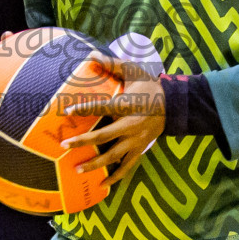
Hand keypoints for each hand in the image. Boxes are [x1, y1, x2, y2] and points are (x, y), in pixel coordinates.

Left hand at [62, 53, 164, 185]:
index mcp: (128, 105)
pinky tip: (103, 185)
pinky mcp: (140, 149)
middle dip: (84, 142)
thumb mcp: (133, 71)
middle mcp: (131, 124)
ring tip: (77, 169)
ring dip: (95, 163)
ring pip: (114, 155)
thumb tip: (91, 55)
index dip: (85, 109)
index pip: (104, 107)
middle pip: (104, 136)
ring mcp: (136, 140)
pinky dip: (116, 177)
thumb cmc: (149, 86)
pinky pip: (127, 167)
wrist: (174, 105)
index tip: (67, 112)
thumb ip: (112, 64)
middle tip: (64, 146)